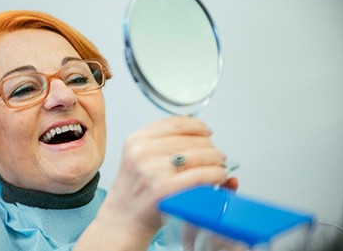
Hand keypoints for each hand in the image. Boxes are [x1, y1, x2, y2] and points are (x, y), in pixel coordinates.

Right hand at [93, 116, 236, 247]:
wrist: (123, 220)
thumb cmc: (135, 192)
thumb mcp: (139, 159)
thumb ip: (164, 143)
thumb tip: (200, 132)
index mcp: (136, 140)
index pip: (176, 122)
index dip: (198, 126)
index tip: (207, 132)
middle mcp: (142, 151)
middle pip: (191, 139)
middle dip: (211, 147)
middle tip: (217, 155)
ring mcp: (153, 170)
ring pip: (199, 155)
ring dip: (216, 160)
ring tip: (220, 166)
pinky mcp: (165, 188)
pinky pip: (200, 175)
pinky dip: (216, 174)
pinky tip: (218, 177)